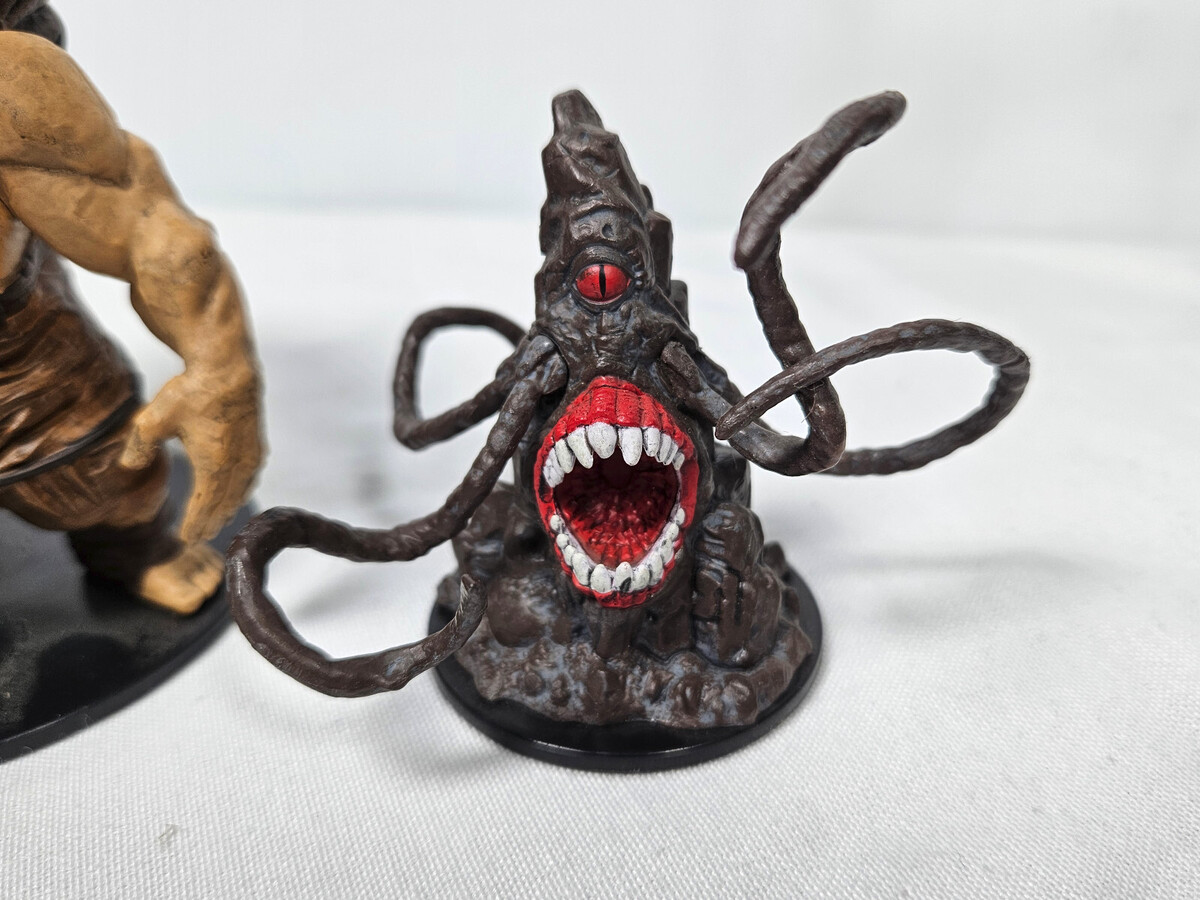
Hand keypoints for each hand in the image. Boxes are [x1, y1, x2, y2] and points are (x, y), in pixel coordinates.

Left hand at [120, 362, 263, 543]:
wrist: (227, 367)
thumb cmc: (191, 393)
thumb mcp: (154, 420)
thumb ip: (139, 447)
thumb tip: (128, 468)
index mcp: (213, 466)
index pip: (204, 506)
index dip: (195, 525)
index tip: (185, 539)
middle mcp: (236, 465)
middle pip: (224, 504)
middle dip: (211, 522)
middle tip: (199, 539)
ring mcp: (250, 455)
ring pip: (239, 492)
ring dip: (227, 509)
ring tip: (217, 522)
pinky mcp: (256, 444)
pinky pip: (250, 478)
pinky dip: (241, 491)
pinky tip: (237, 492)